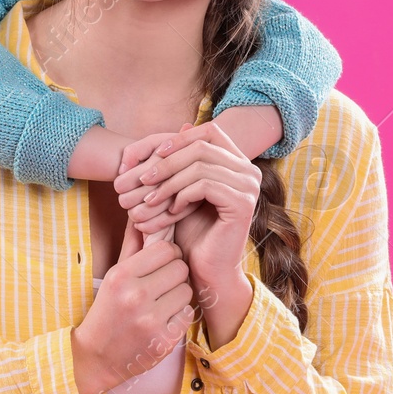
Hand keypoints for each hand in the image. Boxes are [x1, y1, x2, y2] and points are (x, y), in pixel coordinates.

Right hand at [71, 221, 194, 393]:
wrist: (96, 357)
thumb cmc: (107, 310)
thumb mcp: (114, 275)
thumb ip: (132, 245)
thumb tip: (140, 215)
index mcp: (122, 275)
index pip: (166, 249)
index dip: (168, 255)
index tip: (161, 265)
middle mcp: (136, 296)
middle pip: (180, 268)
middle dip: (174, 276)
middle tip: (162, 285)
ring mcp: (151, 320)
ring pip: (186, 291)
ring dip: (178, 297)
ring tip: (162, 303)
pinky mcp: (163, 341)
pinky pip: (187, 315)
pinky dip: (179, 317)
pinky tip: (163, 321)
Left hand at [115, 121, 260, 287]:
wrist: (205, 269)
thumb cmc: (192, 230)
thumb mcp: (184, 188)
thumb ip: (184, 159)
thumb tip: (184, 123)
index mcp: (238, 163)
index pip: (210, 131)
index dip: (180, 138)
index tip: (154, 154)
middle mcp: (249, 171)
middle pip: (202, 146)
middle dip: (168, 161)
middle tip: (143, 179)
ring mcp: (249, 186)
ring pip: (201, 165)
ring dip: (169, 180)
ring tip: (151, 198)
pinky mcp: (243, 203)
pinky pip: (205, 184)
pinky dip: (182, 194)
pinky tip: (173, 210)